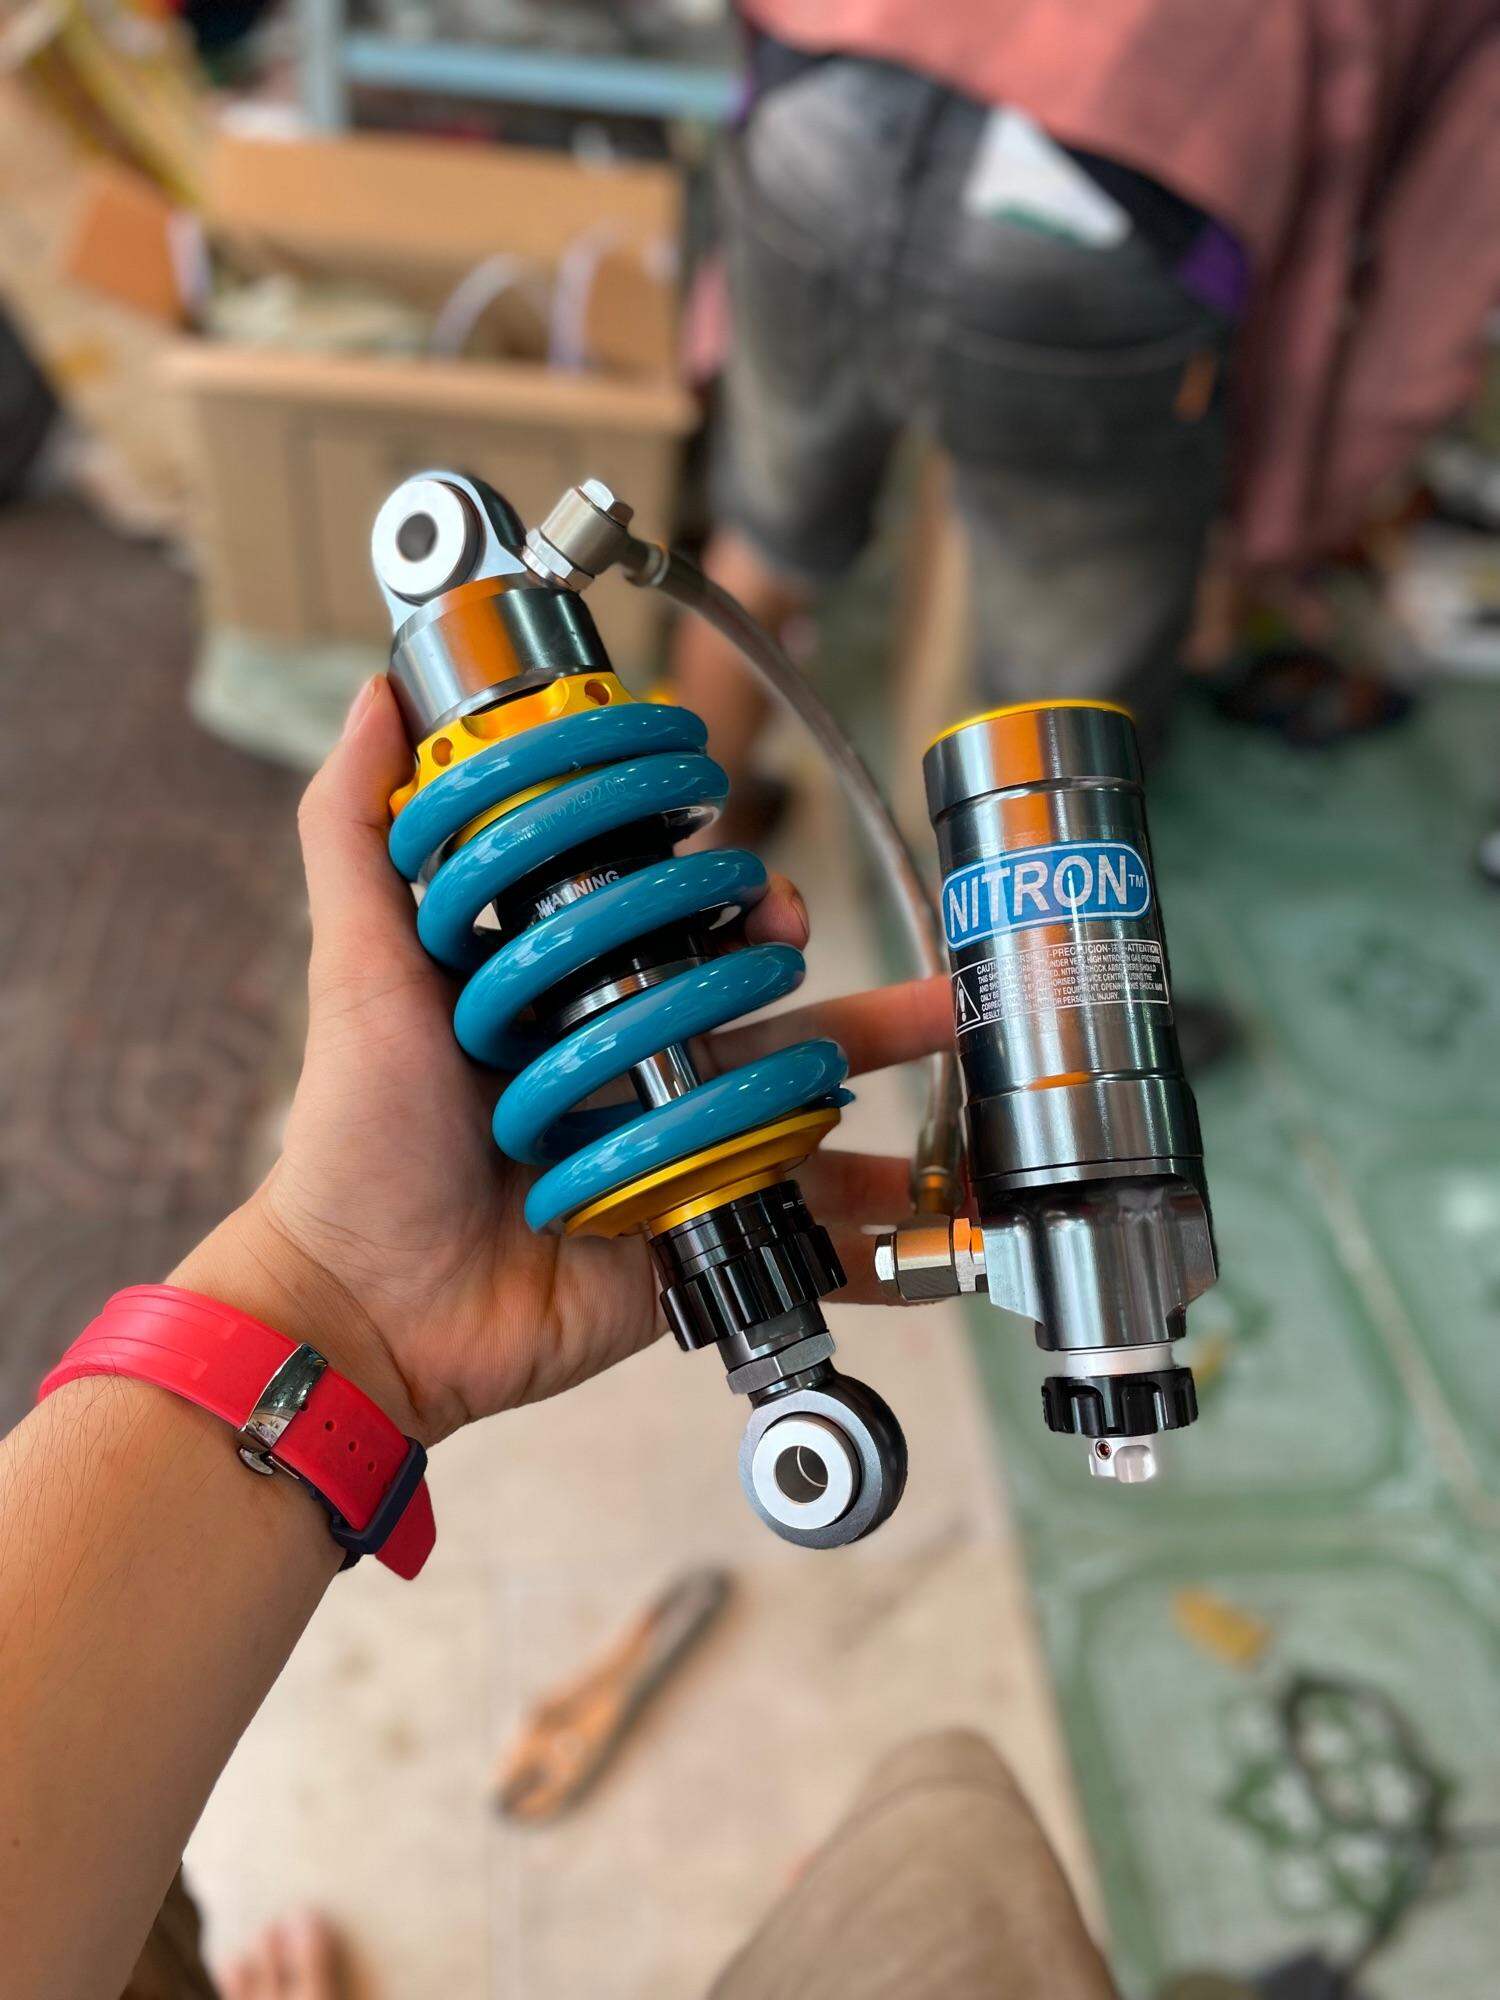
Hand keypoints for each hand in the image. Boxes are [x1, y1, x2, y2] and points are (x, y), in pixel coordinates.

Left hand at [176, 676, 951, 1445]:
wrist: (371, 1311)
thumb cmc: (358, 1141)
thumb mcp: (359, 972)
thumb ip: (358, 837)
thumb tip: (380, 698)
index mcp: (575, 997)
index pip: (674, 920)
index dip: (720, 886)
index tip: (740, 868)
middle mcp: (637, 1065)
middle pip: (759, 999)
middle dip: (815, 958)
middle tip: (803, 938)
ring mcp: (678, 1151)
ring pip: (806, 1096)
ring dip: (882, 1061)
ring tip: (951, 1034)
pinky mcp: (700, 1234)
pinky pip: (809, 1225)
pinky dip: (887, 1229)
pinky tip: (951, 1209)